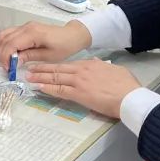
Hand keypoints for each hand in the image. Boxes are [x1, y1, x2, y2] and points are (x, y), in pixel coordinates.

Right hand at [0, 21, 90, 67]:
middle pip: (4, 38)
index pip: (11, 44)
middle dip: (2, 54)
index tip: (8, 69)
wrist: (73, 35)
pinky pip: (9, 34)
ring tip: (7, 61)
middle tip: (7, 67)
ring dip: (2, 48)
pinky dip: (6, 44)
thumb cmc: (64, 46)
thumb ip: (29, 56)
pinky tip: (11, 54)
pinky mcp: (25, 27)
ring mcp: (25, 26)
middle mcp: (26, 27)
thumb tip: (14, 61)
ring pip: (4, 34)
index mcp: (32, 33)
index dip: (6, 57)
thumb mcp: (48, 56)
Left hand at [27, 60, 142, 118]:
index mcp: (90, 65)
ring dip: (40, 78)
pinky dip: (48, 88)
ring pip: (55, 78)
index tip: (46, 67)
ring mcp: (79, 82)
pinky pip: (59, 90)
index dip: (55, 66)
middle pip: (57, 69)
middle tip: (30, 69)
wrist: (130, 97)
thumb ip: (103, 66)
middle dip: (42, 69)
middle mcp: (81, 71)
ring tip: (29, 77)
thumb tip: (97, 63)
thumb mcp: (114, 70)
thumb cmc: (126, 85)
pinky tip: (39, 87)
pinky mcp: (79, 94)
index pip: (68, 65)